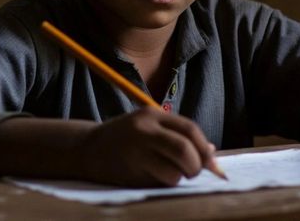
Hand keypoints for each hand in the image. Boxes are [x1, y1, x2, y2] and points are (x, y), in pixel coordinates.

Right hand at [77, 106, 216, 186]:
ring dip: (179, 178)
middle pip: (184, 149)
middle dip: (196, 166)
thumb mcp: (150, 127)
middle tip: (193, 172)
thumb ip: (178, 136)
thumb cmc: (126, 138)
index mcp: (152, 114)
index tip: (211, 162)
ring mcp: (135, 152)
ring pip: (173, 172)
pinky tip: (154, 177)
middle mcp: (143, 130)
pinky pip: (158, 183)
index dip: (204, 148)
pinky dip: (165, 184)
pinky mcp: (129, 172)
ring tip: (171, 174)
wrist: (87, 148)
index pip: (189, 129)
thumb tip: (212, 154)